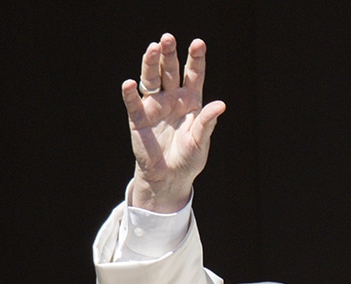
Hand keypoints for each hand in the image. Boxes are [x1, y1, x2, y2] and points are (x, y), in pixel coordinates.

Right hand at [122, 33, 226, 211]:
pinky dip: (130, 93)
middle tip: (168, 38)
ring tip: (151, 49)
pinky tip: (129, 83)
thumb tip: (220, 105)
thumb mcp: (201, 140)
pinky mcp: (139, 118)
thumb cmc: (189, 158)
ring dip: (150, 64)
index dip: (196, 59)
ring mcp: (154, 106)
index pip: (194, 74)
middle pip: (170, 70)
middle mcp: (172, 98)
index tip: (198, 43)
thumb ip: (207, 122)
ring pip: (151, 79)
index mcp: (191, 100)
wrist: (170, 177)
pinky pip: (133, 103)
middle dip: (169, 54)